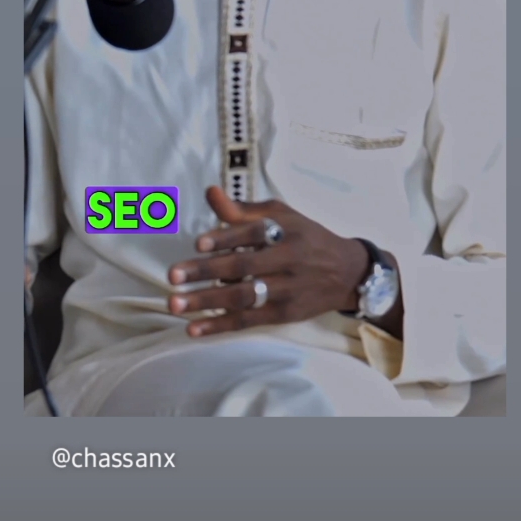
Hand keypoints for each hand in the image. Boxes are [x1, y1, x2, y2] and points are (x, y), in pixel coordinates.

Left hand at [167, 187, 370, 337]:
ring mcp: (287, 290)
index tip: (198, 244)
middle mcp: (288, 260)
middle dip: (206, 272)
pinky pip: (248, 321)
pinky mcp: (284, 315)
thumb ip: (243, 209)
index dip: (226, 238)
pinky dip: (220, 325)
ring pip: (244, 297)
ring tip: (175, 304)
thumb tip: (209, 192)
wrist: (347, 273)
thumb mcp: (282, 216)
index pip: (253, 234)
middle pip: (244, 267)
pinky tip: (194, 328)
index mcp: (287, 231)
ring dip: (207, 302)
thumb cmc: (306, 237)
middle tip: (173, 275)